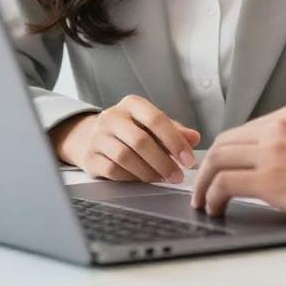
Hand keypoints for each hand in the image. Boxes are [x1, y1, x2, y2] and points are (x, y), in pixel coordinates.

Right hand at [49, 94, 200, 183]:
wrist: (90, 136)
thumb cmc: (129, 129)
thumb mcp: (151, 124)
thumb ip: (173, 130)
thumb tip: (194, 138)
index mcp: (131, 104)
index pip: (156, 119)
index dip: (174, 140)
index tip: (188, 159)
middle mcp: (112, 117)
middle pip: (141, 141)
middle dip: (163, 161)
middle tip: (178, 176)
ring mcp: (98, 137)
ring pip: (126, 157)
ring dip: (148, 172)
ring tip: (162, 178)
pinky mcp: (90, 158)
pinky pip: (113, 171)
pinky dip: (132, 178)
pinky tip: (143, 180)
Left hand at [191, 104, 285, 228]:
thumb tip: (270, 161)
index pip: (244, 130)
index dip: (225, 151)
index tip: (216, 167)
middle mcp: (278, 126)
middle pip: (225, 142)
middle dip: (208, 166)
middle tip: (202, 187)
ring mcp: (272, 150)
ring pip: (219, 160)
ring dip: (205, 184)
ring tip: (204, 202)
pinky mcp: (269, 178)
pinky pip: (225, 184)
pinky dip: (213, 196)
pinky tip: (215, 208)